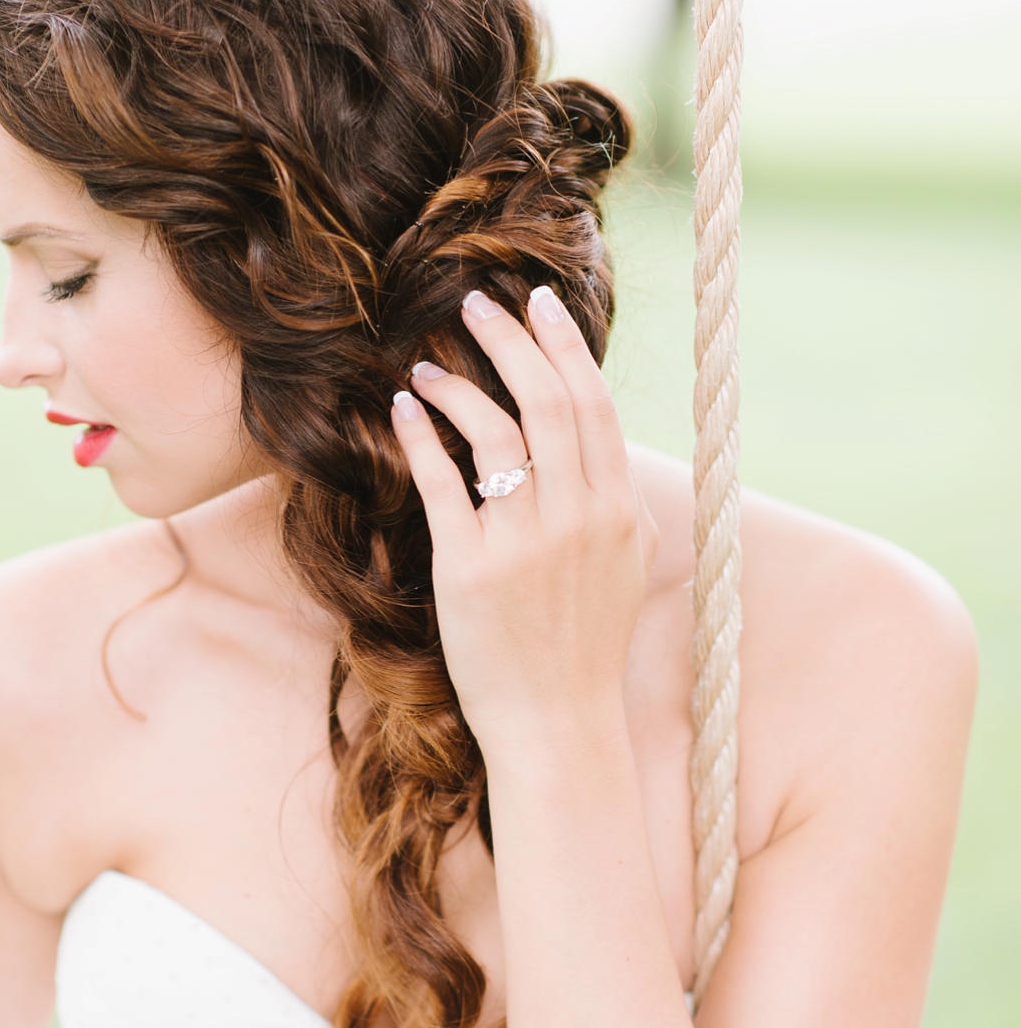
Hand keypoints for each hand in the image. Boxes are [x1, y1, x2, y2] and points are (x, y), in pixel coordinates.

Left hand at [391, 286, 656, 746]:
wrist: (557, 722)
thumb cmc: (584, 648)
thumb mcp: (625, 569)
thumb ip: (620, 508)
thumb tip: (610, 455)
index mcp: (619, 512)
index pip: (594, 406)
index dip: (564, 347)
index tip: (539, 305)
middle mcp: (579, 518)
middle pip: (547, 402)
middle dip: (511, 341)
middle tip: (477, 305)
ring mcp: (525, 543)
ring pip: (495, 433)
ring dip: (458, 386)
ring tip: (426, 366)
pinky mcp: (471, 569)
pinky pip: (444, 483)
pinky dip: (423, 437)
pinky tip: (404, 410)